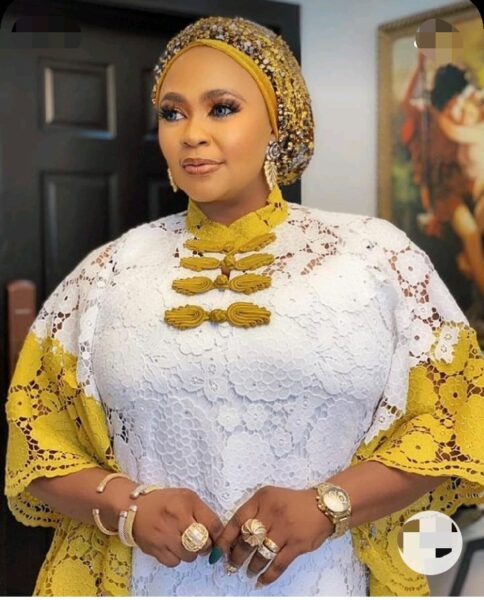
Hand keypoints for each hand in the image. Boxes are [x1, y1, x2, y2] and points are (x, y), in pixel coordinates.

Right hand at [131, 487, 223, 566]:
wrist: (134, 508)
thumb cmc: (164, 502)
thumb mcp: (187, 497)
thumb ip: (203, 512)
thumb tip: (217, 533)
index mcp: (186, 503)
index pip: (212, 524)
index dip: (218, 534)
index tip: (215, 536)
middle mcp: (175, 520)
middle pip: (203, 544)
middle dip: (205, 544)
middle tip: (201, 540)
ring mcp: (164, 536)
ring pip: (190, 556)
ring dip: (191, 552)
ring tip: (185, 541)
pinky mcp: (155, 550)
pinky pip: (174, 562)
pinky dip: (177, 557)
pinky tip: (173, 546)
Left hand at [213, 485, 333, 587]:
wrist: (323, 506)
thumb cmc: (292, 502)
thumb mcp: (269, 497)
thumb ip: (253, 512)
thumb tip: (234, 537)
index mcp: (261, 499)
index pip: (237, 520)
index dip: (225, 538)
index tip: (218, 552)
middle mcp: (271, 513)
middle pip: (247, 540)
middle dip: (236, 556)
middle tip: (232, 565)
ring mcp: (284, 529)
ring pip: (260, 554)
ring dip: (251, 566)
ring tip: (247, 572)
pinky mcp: (296, 545)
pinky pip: (278, 565)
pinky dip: (268, 576)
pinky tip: (260, 581)